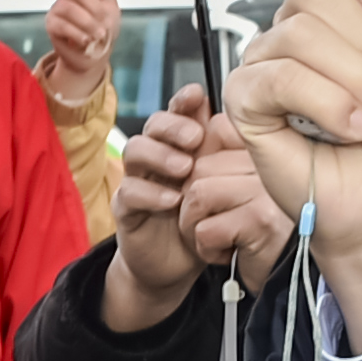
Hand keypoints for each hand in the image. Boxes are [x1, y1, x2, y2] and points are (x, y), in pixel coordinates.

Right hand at [36, 0, 121, 111]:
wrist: (95, 55)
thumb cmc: (104, 28)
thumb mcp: (110, 3)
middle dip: (95, 9)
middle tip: (105, 24)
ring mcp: (57, 9)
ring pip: (69, 8)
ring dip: (88, 23)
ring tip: (98, 35)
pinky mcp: (51, 25)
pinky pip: (62, 25)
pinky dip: (78, 34)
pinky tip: (86, 41)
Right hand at [102, 89, 223, 328]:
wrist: (176, 265)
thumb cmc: (200, 219)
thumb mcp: (219, 186)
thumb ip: (223, 154)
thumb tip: (236, 121)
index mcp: (179, 146)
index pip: (176, 113)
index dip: (183, 101)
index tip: (196, 95)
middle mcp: (155, 157)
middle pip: (153, 125)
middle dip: (173, 125)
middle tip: (195, 138)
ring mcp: (137, 180)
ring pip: (135, 151)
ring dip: (160, 154)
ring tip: (185, 168)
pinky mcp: (125, 208)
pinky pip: (128, 191)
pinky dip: (150, 192)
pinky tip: (173, 199)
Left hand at [179, 116, 293, 293]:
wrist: (282, 282)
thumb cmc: (252, 235)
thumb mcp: (235, 189)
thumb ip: (216, 153)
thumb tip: (192, 110)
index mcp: (266, 149)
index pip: (217, 129)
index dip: (197, 161)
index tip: (204, 190)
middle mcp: (273, 164)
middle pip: (199, 168)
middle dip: (191, 204)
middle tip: (211, 224)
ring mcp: (269, 191)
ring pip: (197, 195)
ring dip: (194, 226)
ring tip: (216, 238)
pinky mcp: (262, 221)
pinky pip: (206, 228)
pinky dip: (205, 248)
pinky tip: (227, 253)